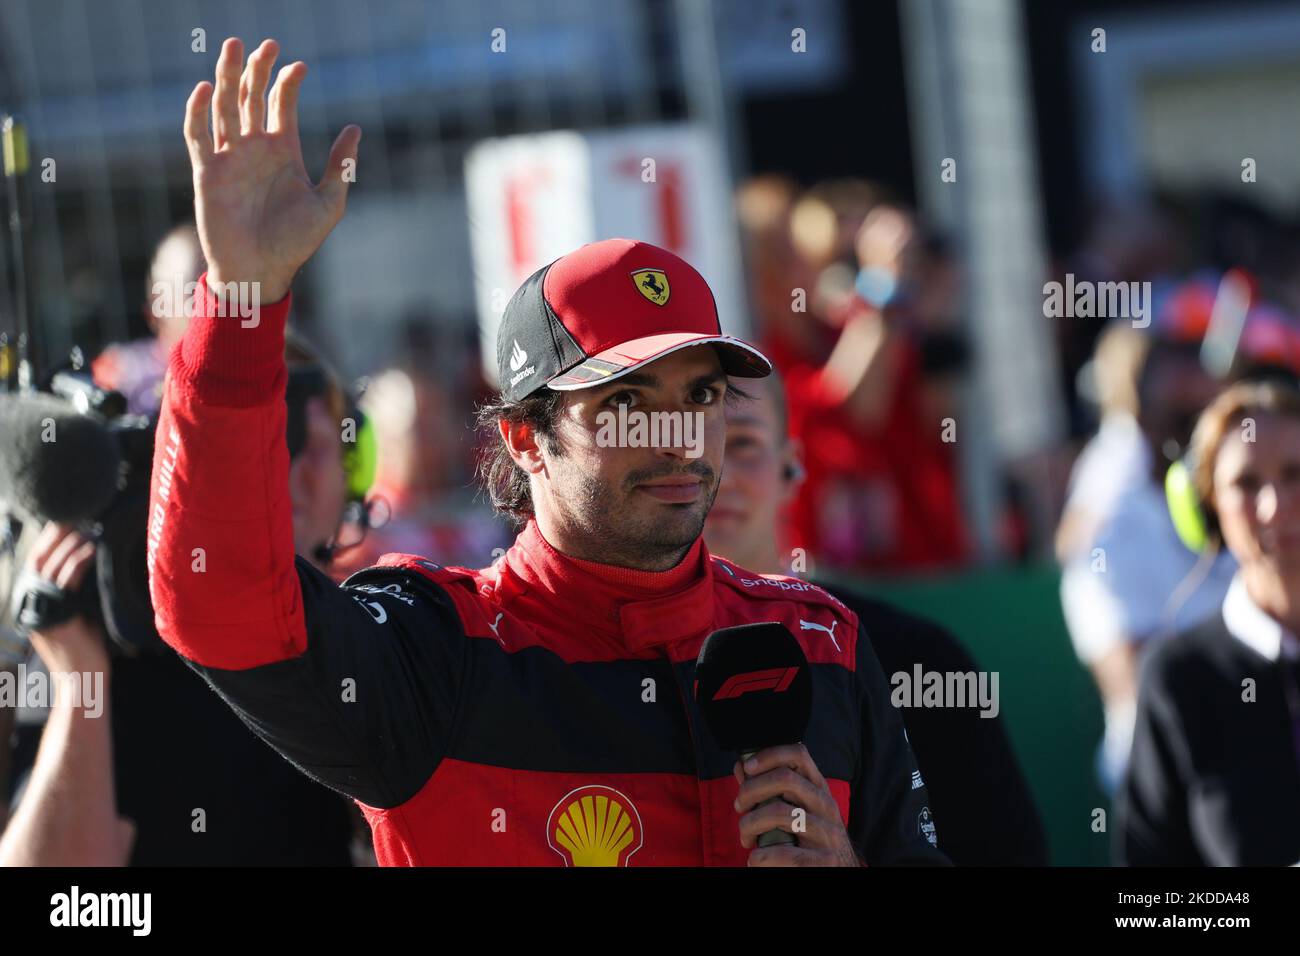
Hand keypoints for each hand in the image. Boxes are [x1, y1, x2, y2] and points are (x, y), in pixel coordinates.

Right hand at [23, 522, 107, 673]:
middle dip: (54, 535)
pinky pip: (64, 583)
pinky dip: (77, 562)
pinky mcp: (54, 618)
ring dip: (69, 544)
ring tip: (87, 528)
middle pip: (37, 560)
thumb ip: (74, 590)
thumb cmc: (85, 648)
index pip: (35, 561)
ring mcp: (40, 611)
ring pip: (50, 568)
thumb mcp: (77, 613)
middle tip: (74, 515)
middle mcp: (30, 605)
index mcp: (33, 602)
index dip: (47, 539)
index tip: (65, 518)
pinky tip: (90, 549)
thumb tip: (88, 557)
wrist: (83, 682)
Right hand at [185, 37, 360, 302]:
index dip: (287, 82)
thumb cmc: (296, 242)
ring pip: (223, 106)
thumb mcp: (328, 203)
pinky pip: (197, 136)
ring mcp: (229, 158)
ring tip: (233, 46)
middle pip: (249, 96)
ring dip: (226, 76)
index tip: (299, 66)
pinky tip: (203, 89)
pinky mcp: (207, 173)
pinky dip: (197, 112)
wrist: (262, 271)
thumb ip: (340, 166)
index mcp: (282, 151)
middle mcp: (253, 148)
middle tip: (267, 44)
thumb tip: (355, 129)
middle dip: (256, 68)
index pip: (280, 104)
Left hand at [733, 743, 860, 866]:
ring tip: (745, 838)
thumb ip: (768, 789)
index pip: (798, 754)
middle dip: (751, 790)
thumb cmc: (808, 839)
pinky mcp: (825, 861)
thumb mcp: (794, 809)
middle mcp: (826, 806)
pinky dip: (761, 857)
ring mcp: (828, 833)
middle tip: (739, 806)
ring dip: (750, 824)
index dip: (769, 755)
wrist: (841, 870)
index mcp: (818, 789)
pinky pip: (785, 853)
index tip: (747, 768)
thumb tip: (742, 766)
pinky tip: (755, 860)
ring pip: (781, 813)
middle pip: (786, 779)